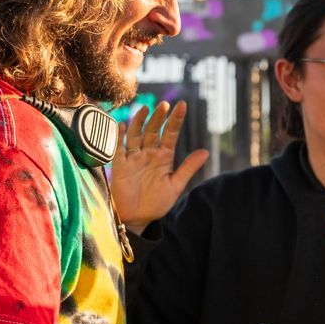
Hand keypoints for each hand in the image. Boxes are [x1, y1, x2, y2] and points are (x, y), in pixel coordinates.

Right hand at [110, 102, 209, 230]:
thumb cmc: (157, 203)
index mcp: (164, 157)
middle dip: (159, 117)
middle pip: (153, 130)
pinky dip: (119, 136)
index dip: (176, 120)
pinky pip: (119, 148)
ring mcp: (134, 158)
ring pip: (136, 134)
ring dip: (140, 121)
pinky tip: (123, 125)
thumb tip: (206, 152)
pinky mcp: (120, 165)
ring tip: (146, 109)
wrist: (137, 218)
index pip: (171, 134)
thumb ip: (188, 168)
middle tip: (165, 105)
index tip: (182, 105)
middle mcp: (149, 153)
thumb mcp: (175, 186)